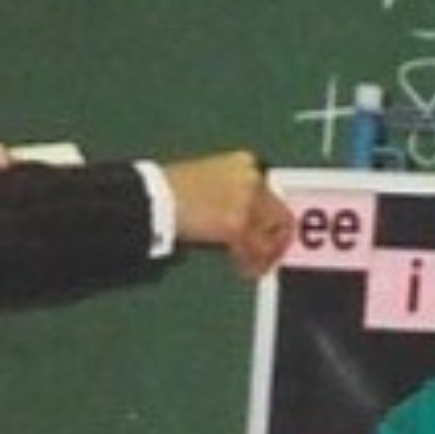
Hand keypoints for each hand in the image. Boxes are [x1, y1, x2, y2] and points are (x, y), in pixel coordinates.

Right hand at [164, 151, 297, 278]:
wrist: (154, 197)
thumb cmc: (169, 191)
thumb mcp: (206, 183)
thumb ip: (230, 197)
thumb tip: (244, 224)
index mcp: (244, 164)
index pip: (271, 195)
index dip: (269, 220)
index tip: (264, 235)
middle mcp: (252, 179)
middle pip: (280, 216)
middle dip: (274, 241)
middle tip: (265, 257)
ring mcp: (247, 202)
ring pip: (271, 237)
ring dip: (263, 256)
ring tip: (251, 267)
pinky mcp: (238, 224)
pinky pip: (255, 251)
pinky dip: (250, 263)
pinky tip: (242, 269)